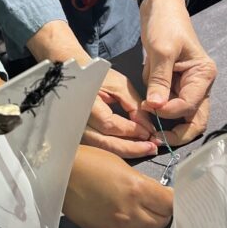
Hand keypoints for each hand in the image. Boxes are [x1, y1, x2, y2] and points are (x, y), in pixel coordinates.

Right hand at [24, 20, 155, 157]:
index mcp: (85, 104)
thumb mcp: (118, 85)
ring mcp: (76, 131)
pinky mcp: (80, 136)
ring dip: (126, 151)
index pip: (110, 125)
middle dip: (132, 148)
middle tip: (152, 148)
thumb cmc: (96, 76)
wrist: (74, 76)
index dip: (132, 130)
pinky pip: (100, 147)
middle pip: (106, 144)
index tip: (150, 132)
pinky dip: (117, 149)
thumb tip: (148, 127)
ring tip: (146, 149)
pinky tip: (131, 147)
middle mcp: (77, 122)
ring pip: (103, 149)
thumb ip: (134, 106)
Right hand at [62, 145, 172, 227]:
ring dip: (150, 221)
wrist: (59, 174)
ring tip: (145, 208)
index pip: (171, 204)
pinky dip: (133, 227)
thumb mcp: (122, 165)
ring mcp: (117, 226)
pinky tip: (127, 214)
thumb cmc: (89, 161)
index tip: (174, 195)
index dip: (176, 199)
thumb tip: (158, 194)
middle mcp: (130, 212)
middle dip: (165, 211)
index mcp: (137, 190)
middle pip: (162, 221)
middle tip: (161, 201)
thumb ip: (143, 183)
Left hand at [131, 0, 215, 145]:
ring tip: (148, 129)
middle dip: (177, 132)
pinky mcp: (172, 85)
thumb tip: (155, 107)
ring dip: (167, 124)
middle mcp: (199, 84)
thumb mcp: (162, 50)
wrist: (158, 7)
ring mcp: (186, 86)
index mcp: (203, 75)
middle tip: (156, 139)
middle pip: (195, 119)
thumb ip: (160, 80)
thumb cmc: (165, 23)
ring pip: (182, 117)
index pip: (190, 104)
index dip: (169, 111)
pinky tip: (144, 109)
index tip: (149, 108)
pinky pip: (167, 104)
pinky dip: (157, 110)